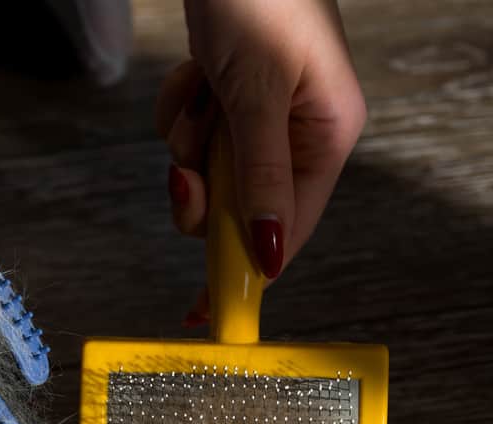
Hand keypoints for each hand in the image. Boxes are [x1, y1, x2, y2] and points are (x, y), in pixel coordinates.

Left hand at [157, 0, 366, 321]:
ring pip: (205, 172)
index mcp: (324, 139)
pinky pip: (189, 134)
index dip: (245, 271)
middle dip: (202, 192)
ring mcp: (257, 119)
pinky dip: (180, 109)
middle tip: (186, 172)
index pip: (286, 231)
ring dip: (188, 139)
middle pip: (236, 209)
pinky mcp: (226, 101)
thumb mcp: (259, 96)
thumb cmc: (260, 4)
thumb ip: (261, 177)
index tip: (204, 311)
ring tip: (203, 90)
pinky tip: (195, 73)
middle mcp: (296, 136)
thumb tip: (268, 253)